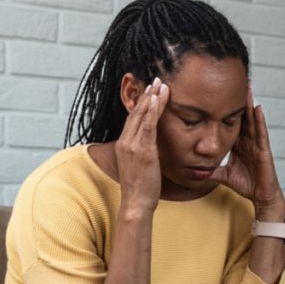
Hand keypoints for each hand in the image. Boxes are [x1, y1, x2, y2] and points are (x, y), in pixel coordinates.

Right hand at [115, 78, 169, 213]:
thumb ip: (143, 152)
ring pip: (142, 116)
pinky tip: (157, 99)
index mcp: (124, 145)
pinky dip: (151, 111)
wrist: (136, 203)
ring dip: (152, 98)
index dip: (141, 103)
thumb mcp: (140, 166)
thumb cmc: (141, 188)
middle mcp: (126, 143)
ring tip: (160, 84)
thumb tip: (151, 146)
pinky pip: (147, 126)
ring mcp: (133, 146)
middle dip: (147, 94)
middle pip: (136, 112)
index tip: (150, 90)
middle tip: (156, 79)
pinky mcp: (143, 152)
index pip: (133, 118)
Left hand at [209, 87, 284, 218]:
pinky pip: (260, 132)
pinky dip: (259, 120)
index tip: (216, 93)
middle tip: (234, 79)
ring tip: (247, 86)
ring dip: (249, 103)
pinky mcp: (263, 149)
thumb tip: (194, 170)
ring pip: (252, 119)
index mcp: (238, 143)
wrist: (261, 196)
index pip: (229, 121)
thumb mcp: (223, 175)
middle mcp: (248, 140)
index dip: (224, 107)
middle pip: (241, 115)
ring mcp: (257, 143)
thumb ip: (211, 170)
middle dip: (238, 98)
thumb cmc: (246, 185)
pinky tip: (257, 107)